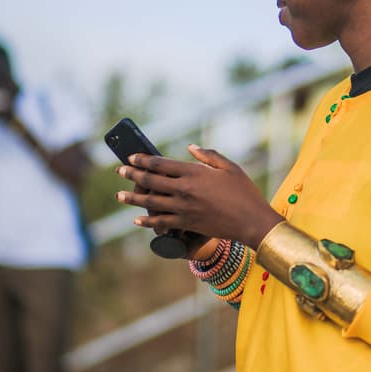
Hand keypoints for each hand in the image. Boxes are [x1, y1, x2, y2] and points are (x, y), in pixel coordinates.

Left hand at [115, 145, 281, 251]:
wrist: (251, 221)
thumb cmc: (244, 192)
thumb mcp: (229, 167)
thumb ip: (208, 155)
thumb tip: (190, 147)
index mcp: (194, 173)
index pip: (161, 164)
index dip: (143, 160)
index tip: (132, 157)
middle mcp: (184, 190)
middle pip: (151, 181)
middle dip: (132, 175)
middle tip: (120, 171)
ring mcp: (183, 208)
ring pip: (151, 202)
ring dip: (133, 198)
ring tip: (119, 195)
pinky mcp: (186, 224)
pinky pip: (161, 222)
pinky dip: (147, 221)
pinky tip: (137, 220)